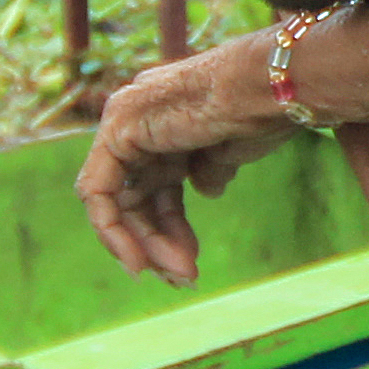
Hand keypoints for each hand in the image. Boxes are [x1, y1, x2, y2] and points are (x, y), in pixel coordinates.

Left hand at [76, 34, 291, 285]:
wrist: (269, 90)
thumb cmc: (262, 115)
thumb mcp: (230, 153)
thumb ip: (209, 169)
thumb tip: (204, 189)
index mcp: (167, 124)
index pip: (155, 186)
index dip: (168, 228)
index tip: (187, 262)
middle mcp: (139, 121)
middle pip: (136, 198)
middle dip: (157, 244)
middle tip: (184, 278)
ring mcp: (124, 122)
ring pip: (118, 203)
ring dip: (146, 246)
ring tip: (179, 276)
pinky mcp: (117, 131)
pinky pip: (99, 194)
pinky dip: (114, 232)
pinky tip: (140, 262)